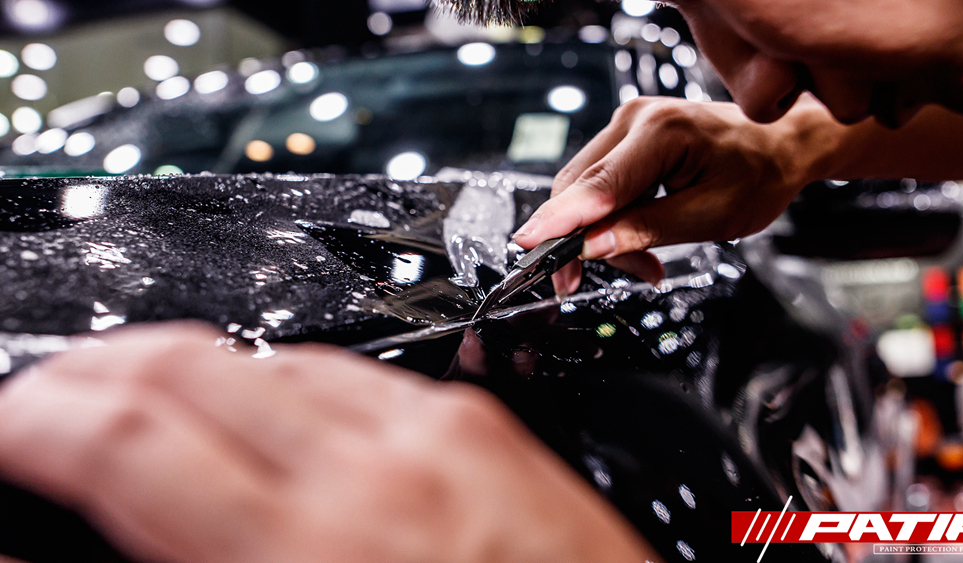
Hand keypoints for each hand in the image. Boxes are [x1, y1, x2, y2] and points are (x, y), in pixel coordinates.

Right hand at [0, 323, 657, 562]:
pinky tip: (273, 413)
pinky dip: (287, 382)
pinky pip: (356, 372)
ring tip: (153, 407)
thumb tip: (118, 535)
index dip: (39, 418)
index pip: (127, 440)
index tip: (12, 424)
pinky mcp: (481, 422)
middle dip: (96, 372)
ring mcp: (437, 434)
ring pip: (270, 355)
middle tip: (57, 403)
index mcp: (309, 554)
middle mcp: (377, 472)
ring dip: (190, 372)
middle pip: (188, 365)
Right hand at [514, 96, 817, 294]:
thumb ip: (647, 230)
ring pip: (582, 190)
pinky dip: (608, 218)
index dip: (560, 220)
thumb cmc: (758, 175)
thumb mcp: (711, 215)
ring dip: (599, 233)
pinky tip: (636, 237)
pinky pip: (596, 184)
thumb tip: (593, 247)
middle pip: (579, 188)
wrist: (780, 144)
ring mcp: (626, 123)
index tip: (529, 245)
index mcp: (661, 131)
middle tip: (614, 278)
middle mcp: (634, 117)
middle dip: (584, 240)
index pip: (597, 185)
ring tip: (645, 263)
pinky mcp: (624, 137)